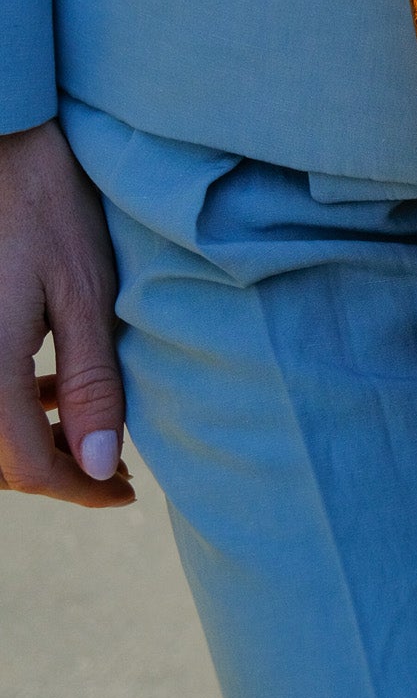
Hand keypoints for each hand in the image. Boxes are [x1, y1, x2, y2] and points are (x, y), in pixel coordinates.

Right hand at [0, 120, 132, 506]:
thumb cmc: (47, 206)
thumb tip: (102, 466)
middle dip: (53, 472)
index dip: (80, 490)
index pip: (29, 467)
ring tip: (88, 431)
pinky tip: (50, 390)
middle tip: (113, 469)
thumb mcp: (87, 295)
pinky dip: (8, 408)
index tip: (125, 491)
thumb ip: (95, 384)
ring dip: (29, 443)